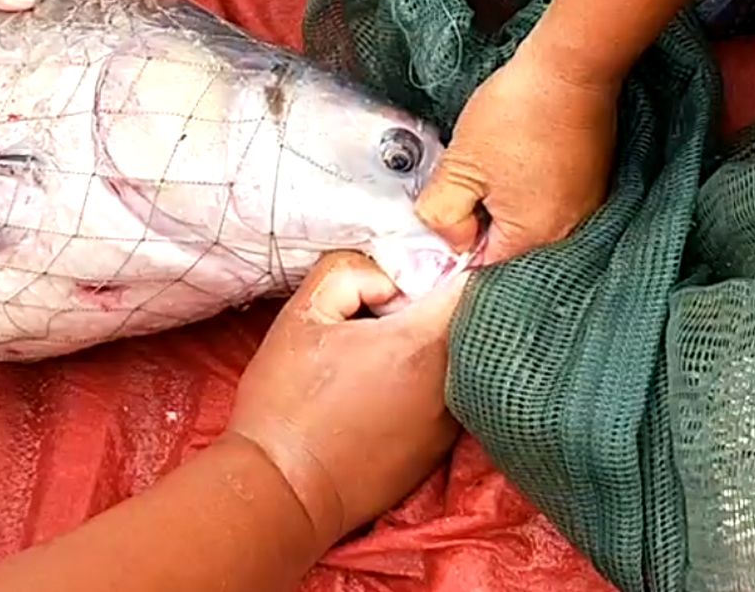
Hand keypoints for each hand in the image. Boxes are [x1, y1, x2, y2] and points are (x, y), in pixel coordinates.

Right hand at [227, 253, 462, 550]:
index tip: (410, 274)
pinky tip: (377, 394)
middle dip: (434, 307)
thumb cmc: (286, 401)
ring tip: (376, 358)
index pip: (471, 283)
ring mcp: (450, 423)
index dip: (444, 267)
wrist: (284, 487)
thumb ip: (347, 272)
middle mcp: (451, 384)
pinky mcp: (439, 451)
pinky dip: (422, 386)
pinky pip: (445, 399)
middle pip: (466, 323)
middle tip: (384, 313)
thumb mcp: (301, 316)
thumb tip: (385, 277)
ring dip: (428, 350)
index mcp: (421, 344)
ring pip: (457, 362)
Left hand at [415, 47, 616, 263]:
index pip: (482, 271)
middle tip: (457, 193)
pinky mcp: (589, 188)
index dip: (452, 253)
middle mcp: (567, 235)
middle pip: (505, 252)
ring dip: (497, 210)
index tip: (437, 227)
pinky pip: (547, 208)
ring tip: (484, 173)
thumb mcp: (460, 166)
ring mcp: (583, 211)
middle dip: (475, 229)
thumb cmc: (518, 114)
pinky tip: (507, 168)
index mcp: (534, 239)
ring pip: (524, 228)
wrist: (570, 69)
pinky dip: (522, 196)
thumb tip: (447, 240)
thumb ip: (442, 214)